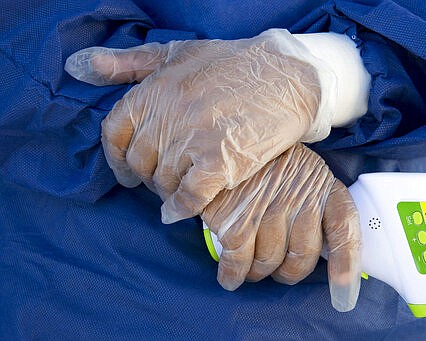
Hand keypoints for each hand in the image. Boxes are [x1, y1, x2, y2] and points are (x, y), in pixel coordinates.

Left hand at [65, 29, 337, 223]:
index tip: (128, 170)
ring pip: (163, 181)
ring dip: (168, 191)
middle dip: (148, 176)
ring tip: (179, 190)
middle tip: (164, 180)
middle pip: (141, 161)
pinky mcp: (222, 161)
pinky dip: (182, 208)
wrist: (290, 76)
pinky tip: (183, 211)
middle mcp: (171, 114)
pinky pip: (190, 196)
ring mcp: (196, 139)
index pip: (115, 131)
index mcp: (156, 88)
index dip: (117, 157)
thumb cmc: (233, 64)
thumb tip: (78, 67)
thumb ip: (127, 62)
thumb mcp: (177, 52)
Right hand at [202, 143, 360, 311]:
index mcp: (321, 186)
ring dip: (258, 272)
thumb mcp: (303, 172)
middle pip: (302, 259)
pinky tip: (230, 275)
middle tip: (277, 269)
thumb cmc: (269, 162)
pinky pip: (238, 263)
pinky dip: (233, 275)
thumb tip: (326, 252)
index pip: (343, 229)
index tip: (343, 298)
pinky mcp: (235, 221)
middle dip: (289, 272)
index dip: (346, 268)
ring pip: (269, 263)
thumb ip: (317, 206)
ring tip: (250, 267)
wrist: (227, 140)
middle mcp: (299, 200)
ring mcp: (267, 211)